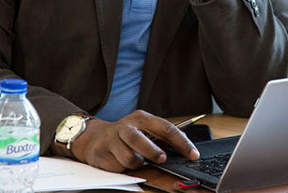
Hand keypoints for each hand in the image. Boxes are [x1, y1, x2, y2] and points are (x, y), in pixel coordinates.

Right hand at [69, 110, 199, 171]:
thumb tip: (184, 152)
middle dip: (153, 151)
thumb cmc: (127, 135)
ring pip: (129, 158)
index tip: (193, 154)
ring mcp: (111, 139)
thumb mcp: (144, 130)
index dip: (182, 143)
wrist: (93, 136)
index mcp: (142, 119)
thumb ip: (161, 138)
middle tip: (162, 159)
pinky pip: (116, 167)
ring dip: (135, 164)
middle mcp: (126, 127)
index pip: (166, 128)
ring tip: (135, 160)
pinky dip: (121, 168)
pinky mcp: (101, 153)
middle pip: (139, 139)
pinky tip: (118, 161)